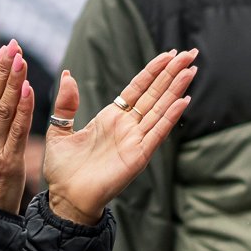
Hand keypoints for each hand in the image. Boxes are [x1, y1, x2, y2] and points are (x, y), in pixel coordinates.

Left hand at [42, 48, 197, 223]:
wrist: (65, 197)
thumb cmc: (63, 169)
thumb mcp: (59, 129)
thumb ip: (66, 103)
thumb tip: (68, 73)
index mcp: (111, 118)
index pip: (137, 88)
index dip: (153, 71)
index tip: (169, 54)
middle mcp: (127, 127)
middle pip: (155, 94)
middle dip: (172, 73)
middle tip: (190, 53)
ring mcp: (135, 140)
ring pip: (160, 109)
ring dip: (176, 89)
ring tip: (191, 69)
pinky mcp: (138, 155)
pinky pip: (157, 132)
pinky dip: (170, 116)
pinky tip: (183, 100)